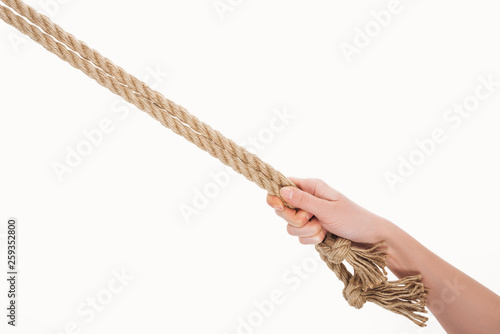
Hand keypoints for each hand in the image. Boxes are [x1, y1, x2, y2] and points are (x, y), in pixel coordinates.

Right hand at [266, 177, 390, 244]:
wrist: (370, 238)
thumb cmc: (353, 219)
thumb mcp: (327, 209)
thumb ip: (304, 201)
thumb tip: (282, 190)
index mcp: (312, 187)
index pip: (283, 185)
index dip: (276, 196)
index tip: (280, 207)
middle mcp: (308, 199)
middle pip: (283, 209)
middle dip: (295, 219)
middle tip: (310, 219)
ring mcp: (310, 215)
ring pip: (291, 225)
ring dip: (306, 231)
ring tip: (323, 230)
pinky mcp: (312, 229)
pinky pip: (300, 237)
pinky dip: (311, 239)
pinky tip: (324, 237)